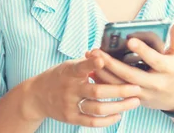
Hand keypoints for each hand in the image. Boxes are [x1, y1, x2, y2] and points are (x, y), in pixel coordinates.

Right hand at [24, 52, 141, 127]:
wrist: (36, 96)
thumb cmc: (60, 76)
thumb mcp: (70, 65)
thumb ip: (88, 62)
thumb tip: (108, 53)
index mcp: (70, 72)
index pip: (81, 67)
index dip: (92, 63)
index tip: (103, 60)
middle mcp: (70, 89)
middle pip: (97, 91)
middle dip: (119, 90)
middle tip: (137, 88)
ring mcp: (69, 105)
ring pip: (97, 108)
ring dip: (118, 106)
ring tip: (135, 102)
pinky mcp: (70, 118)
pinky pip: (91, 122)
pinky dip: (107, 120)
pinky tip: (119, 115)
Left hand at [95, 22, 173, 111]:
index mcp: (168, 70)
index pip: (155, 60)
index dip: (143, 51)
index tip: (130, 40)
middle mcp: (155, 83)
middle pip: (131, 75)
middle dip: (113, 64)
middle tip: (98, 51)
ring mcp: (144, 93)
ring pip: (120, 85)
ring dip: (104, 72)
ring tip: (92, 58)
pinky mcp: (134, 99)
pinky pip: (117, 92)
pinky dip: (105, 82)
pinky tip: (92, 71)